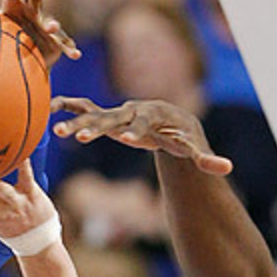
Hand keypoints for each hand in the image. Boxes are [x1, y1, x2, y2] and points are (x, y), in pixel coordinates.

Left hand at [0, 0, 77, 67]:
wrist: (24, 55)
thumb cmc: (3, 32)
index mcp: (14, 3)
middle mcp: (32, 11)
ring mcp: (45, 26)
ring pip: (50, 21)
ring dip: (51, 23)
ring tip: (50, 26)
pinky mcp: (55, 44)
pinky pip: (62, 47)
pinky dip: (68, 49)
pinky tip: (75, 54)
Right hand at [51, 97, 233, 175]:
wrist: (170, 116)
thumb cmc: (181, 134)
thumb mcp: (193, 146)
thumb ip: (207, 158)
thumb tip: (227, 168)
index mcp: (150, 118)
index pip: (142, 125)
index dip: (135, 131)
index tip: (126, 138)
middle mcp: (131, 111)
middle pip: (112, 119)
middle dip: (96, 127)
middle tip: (78, 136)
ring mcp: (116, 112)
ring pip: (93, 115)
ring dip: (74, 122)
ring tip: (55, 131)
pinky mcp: (107, 115)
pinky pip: (84, 108)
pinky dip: (67, 107)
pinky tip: (48, 109)